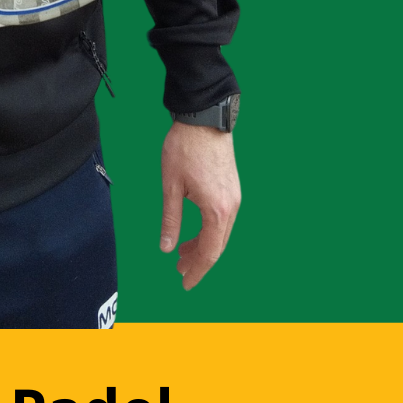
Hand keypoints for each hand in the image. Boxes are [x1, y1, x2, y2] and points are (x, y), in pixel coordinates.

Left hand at [160, 122, 240, 289]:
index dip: (197, 271)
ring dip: (203, 246)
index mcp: (217, 211)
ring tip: (182, 254)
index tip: (184, 284)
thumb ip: (171, 220)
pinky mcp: (232, 190)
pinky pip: (223, 221)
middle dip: (198, 262)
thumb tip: (167, 249)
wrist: (205, 118)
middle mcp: (231, 208)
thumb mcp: (171, 186)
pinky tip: (195, 233)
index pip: (209, 253)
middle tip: (179, 271)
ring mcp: (235, 199)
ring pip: (220, 234)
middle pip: (217, 247)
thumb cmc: (185, 149)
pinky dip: (209, 232)